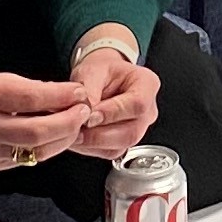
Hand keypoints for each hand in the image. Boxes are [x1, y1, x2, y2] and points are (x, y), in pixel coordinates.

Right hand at [0, 72, 99, 173]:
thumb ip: (25, 88)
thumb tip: (63, 94)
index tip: (79, 92)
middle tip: (84, 111)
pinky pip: (25, 160)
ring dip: (62, 139)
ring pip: (35, 152)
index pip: (31, 98)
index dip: (62, 96)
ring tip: (75, 125)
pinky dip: (45, 149)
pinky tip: (55, 138)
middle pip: (38, 132)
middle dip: (69, 123)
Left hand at [66, 38, 161, 160]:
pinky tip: (78, 138)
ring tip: (73, 133)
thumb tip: (85, 112)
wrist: (100, 77)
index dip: (113, 113)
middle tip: (77, 128)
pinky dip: (91, 148)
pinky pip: (111, 152)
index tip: (90, 116)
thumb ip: (90, 89)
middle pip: (132, 132)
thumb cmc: (101, 70)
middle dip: (100, 134)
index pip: (137, 104)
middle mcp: (148, 110)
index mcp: (147, 85)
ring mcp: (138, 128)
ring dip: (93, 143)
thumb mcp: (93, 69)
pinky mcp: (124, 142)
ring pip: (121, 146)